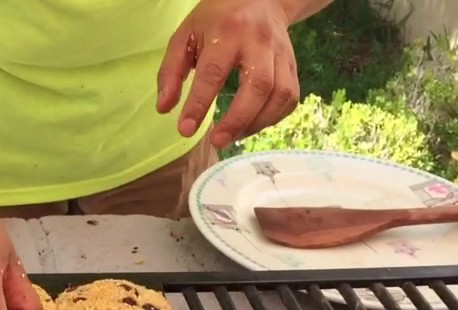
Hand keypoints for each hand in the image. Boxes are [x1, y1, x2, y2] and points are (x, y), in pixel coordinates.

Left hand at [157, 0, 299, 148]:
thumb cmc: (216, 20)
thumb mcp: (186, 36)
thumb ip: (171, 71)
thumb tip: (164, 109)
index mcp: (229, 32)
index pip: (214, 72)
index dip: (199, 104)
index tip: (185, 129)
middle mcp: (260, 42)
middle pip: (258, 85)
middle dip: (237, 119)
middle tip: (217, 141)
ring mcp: (281, 53)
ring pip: (280, 94)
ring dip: (257, 123)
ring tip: (233, 136)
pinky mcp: (293, 65)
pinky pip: (290, 97)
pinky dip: (273, 118)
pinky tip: (252, 125)